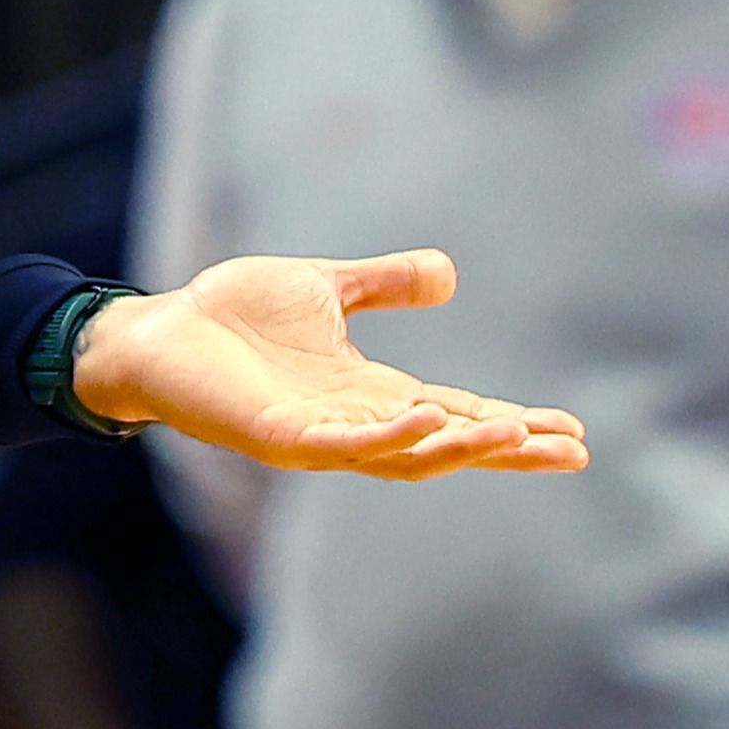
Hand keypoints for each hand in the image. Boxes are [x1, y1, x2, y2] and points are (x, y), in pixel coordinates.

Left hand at [69, 250, 587, 478]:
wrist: (157, 329)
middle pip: (446, 444)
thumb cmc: (231, 314)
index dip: (509, 422)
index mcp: (367, 391)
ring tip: (519, 435)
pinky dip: (388, 437)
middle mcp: (351, 421)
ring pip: (405, 454)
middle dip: (507, 448)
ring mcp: (317, 435)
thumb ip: (383, 285)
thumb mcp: (324, 290)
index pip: (455, 412)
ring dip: (462, 447)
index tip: (571, 431)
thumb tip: (448, 275)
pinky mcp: (278, 436)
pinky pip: (343, 445)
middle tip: (571, 450)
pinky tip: (427, 421)